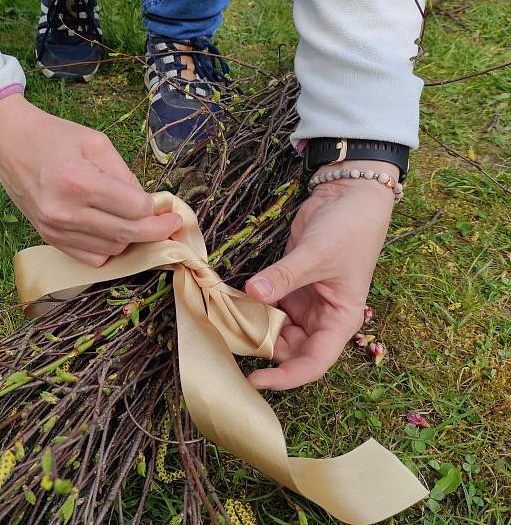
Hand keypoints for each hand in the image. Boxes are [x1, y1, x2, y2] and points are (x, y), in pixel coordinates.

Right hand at [0, 93, 182, 265]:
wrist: (8, 143)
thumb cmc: (53, 136)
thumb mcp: (96, 142)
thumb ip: (123, 173)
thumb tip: (146, 203)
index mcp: (79, 182)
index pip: (133, 209)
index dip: (156, 209)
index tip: (168, 207)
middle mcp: (65, 211)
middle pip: (126, 234)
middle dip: (155, 231)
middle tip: (170, 224)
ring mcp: (54, 229)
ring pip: (111, 249)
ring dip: (131, 239)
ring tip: (138, 223)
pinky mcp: (47, 238)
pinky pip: (90, 257)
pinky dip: (109, 249)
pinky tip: (114, 233)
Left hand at [243, 160, 398, 389]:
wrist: (348, 194)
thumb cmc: (349, 229)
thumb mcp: (317, 254)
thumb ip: (285, 276)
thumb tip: (253, 292)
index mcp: (340, 320)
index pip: (314, 362)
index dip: (286, 377)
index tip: (256, 380)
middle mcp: (321, 318)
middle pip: (289, 349)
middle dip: (262, 349)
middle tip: (229, 343)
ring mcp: (303, 302)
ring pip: (274, 328)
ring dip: (252, 328)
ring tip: (225, 322)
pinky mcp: (287, 285)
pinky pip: (266, 304)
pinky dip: (249, 306)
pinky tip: (229, 303)